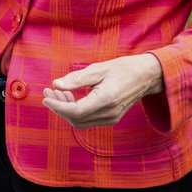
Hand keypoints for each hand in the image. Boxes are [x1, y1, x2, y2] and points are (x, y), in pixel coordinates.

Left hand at [43, 53, 164, 128]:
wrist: (145, 76)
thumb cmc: (122, 69)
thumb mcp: (98, 69)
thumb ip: (76, 78)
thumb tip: (56, 84)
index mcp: (106, 99)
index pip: (76, 111)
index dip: (58, 107)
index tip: (45, 98)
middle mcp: (109, 113)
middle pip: (75, 119)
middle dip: (58, 107)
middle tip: (48, 91)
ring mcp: (111, 118)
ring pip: (80, 122)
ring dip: (66, 110)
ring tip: (59, 93)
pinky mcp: (111, 119)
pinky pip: (87, 121)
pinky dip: (75, 112)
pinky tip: (71, 98)